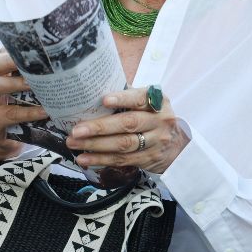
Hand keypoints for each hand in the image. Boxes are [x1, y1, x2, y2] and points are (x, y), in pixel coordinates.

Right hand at [0, 50, 47, 160]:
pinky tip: (45, 111)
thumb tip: (61, 59)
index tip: (36, 45)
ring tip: (35, 84)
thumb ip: (33, 74)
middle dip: (10, 60)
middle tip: (33, 59)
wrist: (8, 139)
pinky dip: (28, 112)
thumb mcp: (24, 89)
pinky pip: (9, 114)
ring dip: (14, 83)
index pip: (1, 53)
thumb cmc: (19, 106)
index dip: (15, 48)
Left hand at [66, 86, 188, 174]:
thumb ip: (129, 97)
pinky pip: (122, 160)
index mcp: (158, 101)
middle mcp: (160, 121)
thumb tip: (93, 91)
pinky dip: (101, 160)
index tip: (104, 100)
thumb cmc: (153, 118)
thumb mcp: (149, 103)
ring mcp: (156, 142)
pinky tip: (84, 158)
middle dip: (100, 127)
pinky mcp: (149, 159)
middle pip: (128, 123)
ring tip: (74, 143)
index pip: (140, 98)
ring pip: (123, 144)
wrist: (177, 145)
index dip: (122, 99)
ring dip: (96, 145)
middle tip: (77, 129)